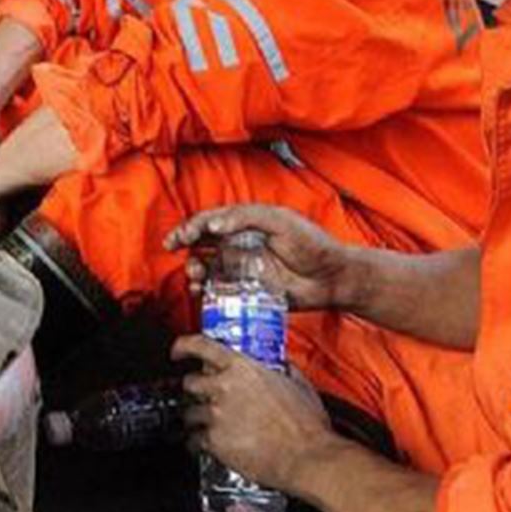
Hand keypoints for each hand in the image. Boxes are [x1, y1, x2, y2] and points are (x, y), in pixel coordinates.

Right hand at [164, 205, 359, 311]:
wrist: (333, 278)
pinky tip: (202, 293)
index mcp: (246, 223)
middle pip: (202, 243)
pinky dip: (206, 292)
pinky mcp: (248, 292)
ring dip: (193, 270)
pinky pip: (220, 291)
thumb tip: (213, 225)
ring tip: (195, 276)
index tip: (181, 237)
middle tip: (177, 251)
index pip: (211, 221)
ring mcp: (243, 269)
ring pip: (207, 267)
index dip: (191, 227)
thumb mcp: (280, 221)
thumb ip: (245, 217)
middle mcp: (241, 245)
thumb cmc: (313, 244)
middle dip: (185, 246)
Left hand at [174, 336, 339, 491]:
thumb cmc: (306, 425)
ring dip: (196, 417)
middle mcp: (224, 388)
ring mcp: (217, 415)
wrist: (306, 457)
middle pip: (190, 382)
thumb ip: (282, 370)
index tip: (178, 351)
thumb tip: (280, 365)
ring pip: (189, 412)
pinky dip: (196, 442)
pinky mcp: (214, 441)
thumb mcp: (298, 384)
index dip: (184, 346)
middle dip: (195, 389)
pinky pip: (194, 439)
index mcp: (243, 369)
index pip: (201, 346)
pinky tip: (204, 445)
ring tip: (206, 424)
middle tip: (204, 396)